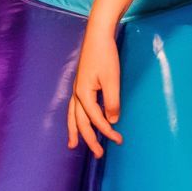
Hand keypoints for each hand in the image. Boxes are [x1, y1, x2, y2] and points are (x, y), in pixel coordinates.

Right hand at [67, 27, 123, 156]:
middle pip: (80, 122)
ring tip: (73, 145)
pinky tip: (77, 121)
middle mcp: (77, 94)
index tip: (118, 139)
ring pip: (72, 116)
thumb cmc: (106, 56)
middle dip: (89, 139)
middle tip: (98, 154)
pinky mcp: (80, 85)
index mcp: (84, 94)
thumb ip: (112, 101)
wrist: (97, 35)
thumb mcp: (112, 79)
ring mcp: (77, 89)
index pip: (96, 119)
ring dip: (74, 131)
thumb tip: (111, 120)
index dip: (107, 131)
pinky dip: (74, 118)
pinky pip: (74, 108)